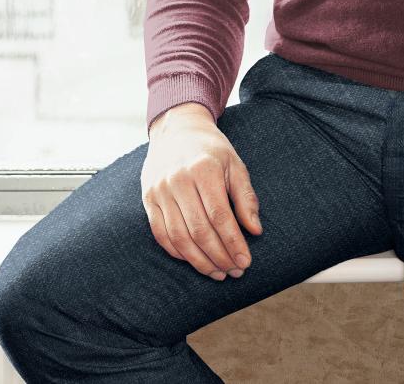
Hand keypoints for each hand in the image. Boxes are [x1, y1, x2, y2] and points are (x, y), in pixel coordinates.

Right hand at [142, 103, 262, 279]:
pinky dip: (178, 252)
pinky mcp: (148, 198)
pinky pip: (161, 233)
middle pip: (199, 230)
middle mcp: (177, 180)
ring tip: (218, 272)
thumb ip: (245, 198)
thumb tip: (255, 231)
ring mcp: (159, 190)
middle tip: (235, 271)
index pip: (220, 216)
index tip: (246, 262)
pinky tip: (194, 260)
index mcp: (202, 169)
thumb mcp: (235, 166)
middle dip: (219, 257)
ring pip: (179, 237)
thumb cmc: (211, 150)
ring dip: (199, 261)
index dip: (233, 243)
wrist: (176, 130)